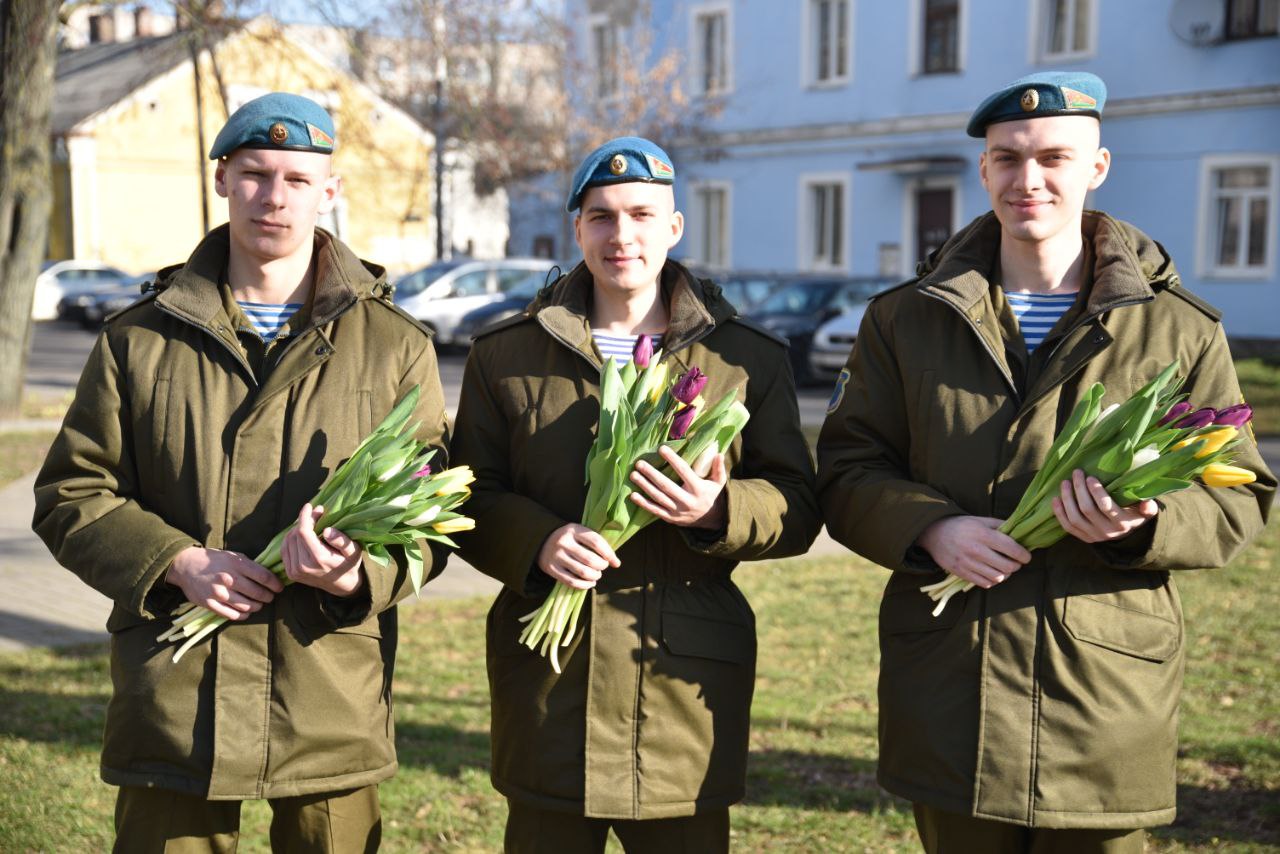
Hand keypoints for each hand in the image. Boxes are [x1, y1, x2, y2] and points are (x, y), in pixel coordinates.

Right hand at [166, 546, 282, 619]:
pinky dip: (243, 615)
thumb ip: (249, 565)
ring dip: (257, 607)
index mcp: (237, 564)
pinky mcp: (210, 604)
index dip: (275, 584)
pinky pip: (232, 615)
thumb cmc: (214, 560)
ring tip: (259, 604)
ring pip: (246, 606)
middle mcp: (228, 579)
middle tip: (270, 597)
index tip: (280, 587)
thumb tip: (269, 575)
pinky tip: (247, 612)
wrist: (186, 565)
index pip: (263, 576)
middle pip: (257, 593)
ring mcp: (218, 593)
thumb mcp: (233, 556)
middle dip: (268, 597)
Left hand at [281, 503, 364, 596]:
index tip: (310, 505)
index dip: (304, 516)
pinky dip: (291, 538)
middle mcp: (303, 566)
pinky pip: (284, 549)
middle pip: (295, 535)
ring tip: (310, 524)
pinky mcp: (290, 573)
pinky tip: (302, 534)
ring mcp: (294, 571)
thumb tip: (327, 530)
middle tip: (316, 514)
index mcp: (318, 559)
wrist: (342, 586)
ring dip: (297, 528)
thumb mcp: (354, 551)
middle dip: (304, 520)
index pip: (303, 532)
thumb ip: (342, 540)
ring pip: (287, 541)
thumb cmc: (349, 565)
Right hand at [537, 523, 620, 589]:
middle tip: (603, 567)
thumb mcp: (579, 533)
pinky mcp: (551, 569)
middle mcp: (564, 542)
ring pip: (582, 572)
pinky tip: (590, 583)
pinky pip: (572, 582)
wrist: (541, 541)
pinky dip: (585, 585)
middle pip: (590, 559)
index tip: (615, 562)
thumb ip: (596, 543)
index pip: (596, 542)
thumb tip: (616, 563)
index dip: (609, 554)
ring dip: (595, 576)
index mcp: (573, 529)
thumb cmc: (569, 538)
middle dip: (602, 566)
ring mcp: (556, 556)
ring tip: (597, 575)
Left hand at [628, 445, 727, 529]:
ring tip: (633, 475)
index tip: (661, 449)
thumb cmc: (711, 494)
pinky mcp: (670, 518)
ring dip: (644, 486)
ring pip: (658, 498)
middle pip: (666, 486)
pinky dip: (643, 503)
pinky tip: (632, 495)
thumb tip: (719, 453)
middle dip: (651, 474)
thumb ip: (718, 468)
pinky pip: (655, 510)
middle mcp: (687, 500)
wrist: (711, 519)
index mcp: (698, 489)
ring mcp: (677, 511)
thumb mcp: (719, 482)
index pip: (683, 471)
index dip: (672, 459)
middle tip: (639, 463)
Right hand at [917, 516, 1031, 588]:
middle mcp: (976, 550)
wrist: (934, 533)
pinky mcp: (961, 573)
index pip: (1011, 548)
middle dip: (1016, 566)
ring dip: (1005, 574)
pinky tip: (992, 573)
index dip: (1024, 555)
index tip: (1026, 556)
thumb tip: (1020, 533)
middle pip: (1007, 566)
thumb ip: (1000, 526)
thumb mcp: (981, 520)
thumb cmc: (961, 526)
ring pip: (998, 577)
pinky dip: (992, 580)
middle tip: (1015, 562)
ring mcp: (967, 563)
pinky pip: (985, 583)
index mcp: (983, 534)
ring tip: (1004, 568)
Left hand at [1053, 469, 1158, 543]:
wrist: (1126, 533)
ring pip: (1075, 518)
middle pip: (1087, 510)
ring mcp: (1094, 536)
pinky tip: (1055, 499)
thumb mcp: (1145, 511)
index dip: (1096, 492)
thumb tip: (1148, 503)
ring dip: (1067, 499)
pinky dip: (1059, 513)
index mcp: (1122, 523)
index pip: (1106, 507)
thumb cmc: (1134, 513)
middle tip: (1076, 473)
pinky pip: (1068, 527)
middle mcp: (1107, 532)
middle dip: (1079, 489)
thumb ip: (1149, 507)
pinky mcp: (1084, 538)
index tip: (1090, 477)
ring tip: (1065, 483)